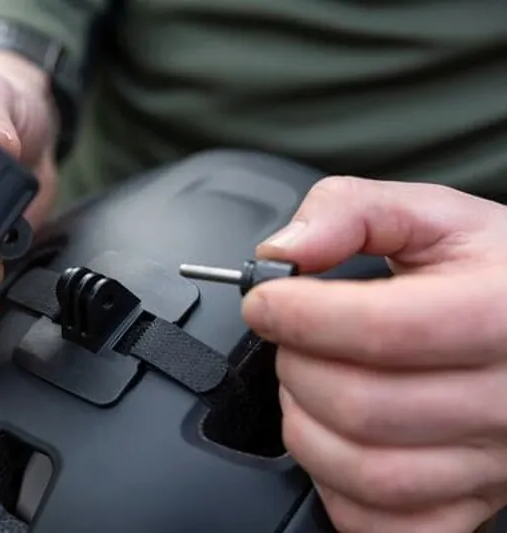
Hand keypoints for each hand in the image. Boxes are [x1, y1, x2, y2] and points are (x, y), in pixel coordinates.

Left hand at [241, 177, 506, 532]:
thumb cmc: (490, 273)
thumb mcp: (431, 216)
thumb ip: (352, 212)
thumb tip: (284, 250)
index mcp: (500, 313)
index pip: (380, 329)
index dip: (298, 315)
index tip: (264, 301)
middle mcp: (506, 398)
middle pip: (360, 408)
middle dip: (294, 367)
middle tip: (292, 340)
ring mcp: (492, 462)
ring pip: (365, 474)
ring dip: (304, 427)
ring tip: (309, 386)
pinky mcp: (472, 502)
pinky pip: (384, 524)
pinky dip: (336, 489)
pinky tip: (336, 441)